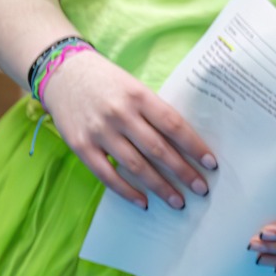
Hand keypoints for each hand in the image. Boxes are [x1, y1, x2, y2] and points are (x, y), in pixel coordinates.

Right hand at [43, 49, 216, 210]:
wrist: (64, 74)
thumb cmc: (108, 82)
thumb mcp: (135, 88)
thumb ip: (155, 112)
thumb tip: (184, 143)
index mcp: (139, 96)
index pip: (173, 125)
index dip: (194, 146)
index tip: (211, 163)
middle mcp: (120, 114)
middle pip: (158, 149)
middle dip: (183, 172)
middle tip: (201, 188)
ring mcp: (99, 131)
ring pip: (135, 166)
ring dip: (159, 187)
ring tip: (178, 201)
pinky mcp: (81, 146)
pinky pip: (107, 175)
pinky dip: (126, 191)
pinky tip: (143, 202)